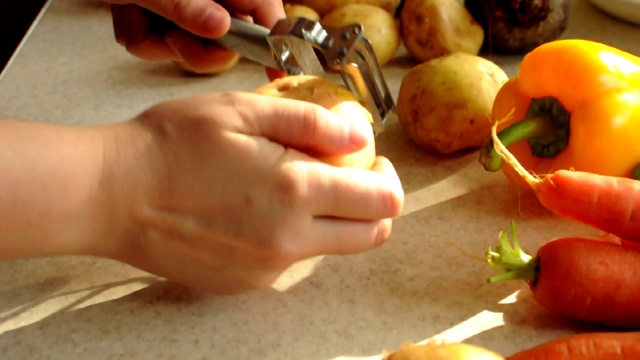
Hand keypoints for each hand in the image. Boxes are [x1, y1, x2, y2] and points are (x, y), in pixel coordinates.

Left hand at [104, 0, 285, 71]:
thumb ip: (186, 5)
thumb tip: (220, 27)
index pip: (266, 13)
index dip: (274, 44)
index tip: (277, 73)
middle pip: (226, 39)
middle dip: (194, 48)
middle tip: (174, 39)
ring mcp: (187, 5)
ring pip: (188, 45)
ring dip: (156, 39)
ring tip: (136, 12)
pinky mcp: (164, 13)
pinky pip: (160, 40)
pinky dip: (139, 32)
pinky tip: (127, 10)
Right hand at [104, 92, 403, 293]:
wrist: (114, 195)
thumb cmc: (172, 145)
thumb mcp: (245, 111)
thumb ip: (312, 123)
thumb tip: (361, 135)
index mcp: (296, 191)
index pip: (382, 203)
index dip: (389, 180)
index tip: (375, 163)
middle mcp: (289, 240)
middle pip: (369, 236)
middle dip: (374, 207)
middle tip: (351, 178)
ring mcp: (267, 268)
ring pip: (327, 248)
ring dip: (327, 219)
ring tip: (286, 187)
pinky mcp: (245, 284)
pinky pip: (287, 261)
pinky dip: (288, 236)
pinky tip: (253, 212)